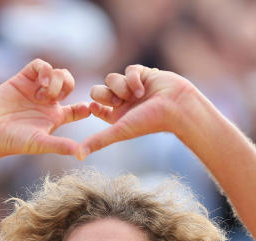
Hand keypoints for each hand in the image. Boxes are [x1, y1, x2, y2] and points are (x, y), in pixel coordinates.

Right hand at [0, 59, 90, 164]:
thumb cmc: (13, 142)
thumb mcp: (40, 143)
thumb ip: (61, 146)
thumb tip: (82, 154)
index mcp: (54, 118)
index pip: (77, 109)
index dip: (85, 107)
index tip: (87, 108)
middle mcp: (46, 103)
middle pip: (68, 84)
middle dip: (68, 85)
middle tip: (56, 97)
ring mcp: (34, 89)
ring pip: (56, 73)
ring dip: (55, 79)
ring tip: (44, 93)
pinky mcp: (21, 79)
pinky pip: (39, 65)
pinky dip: (44, 69)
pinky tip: (41, 80)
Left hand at [81, 65, 198, 156]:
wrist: (177, 106)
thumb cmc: (150, 121)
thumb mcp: (120, 130)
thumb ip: (98, 141)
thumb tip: (77, 156)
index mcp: (117, 117)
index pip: (96, 108)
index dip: (95, 106)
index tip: (99, 107)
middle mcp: (123, 103)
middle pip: (99, 90)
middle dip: (106, 93)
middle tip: (119, 100)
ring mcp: (132, 88)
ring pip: (112, 78)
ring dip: (122, 86)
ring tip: (136, 95)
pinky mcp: (144, 75)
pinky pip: (129, 70)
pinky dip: (134, 77)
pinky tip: (143, 87)